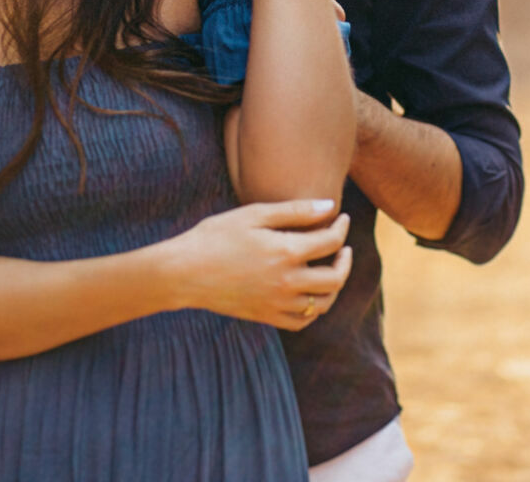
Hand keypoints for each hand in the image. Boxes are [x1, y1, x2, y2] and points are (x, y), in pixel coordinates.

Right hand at [164, 199, 351, 330]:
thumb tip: (330, 207)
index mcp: (286, 252)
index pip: (331, 242)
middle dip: (345, 261)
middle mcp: (287, 282)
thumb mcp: (255, 214)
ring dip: (333, 286)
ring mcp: (277, 303)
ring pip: (322, 304)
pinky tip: (310, 294)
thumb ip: (295, 211)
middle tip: (343, 248)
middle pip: (335, 278)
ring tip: (330, 269)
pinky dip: (313, 310)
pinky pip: (301, 322)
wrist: (183, 272)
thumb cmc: (216, 236)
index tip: (341, 217)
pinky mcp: (265, 316)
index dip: (342, 227)